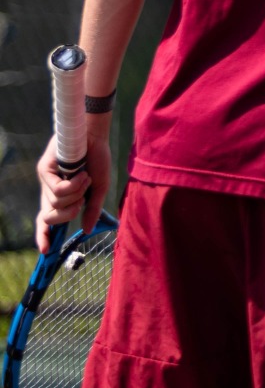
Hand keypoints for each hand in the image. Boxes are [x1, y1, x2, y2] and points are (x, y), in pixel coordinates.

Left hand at [37, 128, 110, 253]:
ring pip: (56, 203)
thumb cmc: (98, 159)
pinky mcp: (44, 169)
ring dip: (77, 194)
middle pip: (49, 217)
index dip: (43, 236)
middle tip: (82, 201)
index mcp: (61, 197)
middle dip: (68, 213)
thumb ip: (92, 209)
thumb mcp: (99, 189)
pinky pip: (58, 190)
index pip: (45, 220)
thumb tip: (88, 230)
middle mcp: (49, 190)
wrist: (95, 136)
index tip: (46, 251)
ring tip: (86, 177)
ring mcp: (45, 180)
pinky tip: (82, 173)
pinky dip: (74, 184)